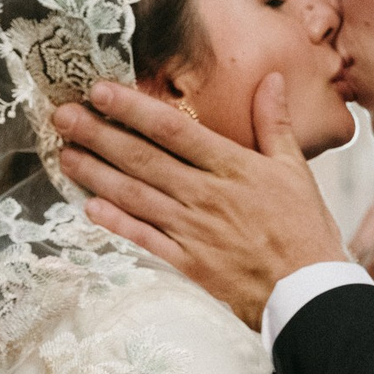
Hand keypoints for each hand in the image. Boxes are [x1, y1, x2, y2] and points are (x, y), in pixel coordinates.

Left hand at [55, 73, 350, 326]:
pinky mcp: (189, 262)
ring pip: (135, 195)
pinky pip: (145, 238)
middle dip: (99, 135)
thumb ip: (275, 124)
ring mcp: (194, 230)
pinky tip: (90, 207)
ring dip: (96, 174)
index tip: (100, 91)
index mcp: (233, 167)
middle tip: (63, 116)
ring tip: (64, 155)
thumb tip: (270, 79)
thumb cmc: (306, 231)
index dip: (133, 108)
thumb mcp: (296, 171)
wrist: (310, 294)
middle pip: (143, 159)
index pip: (173, 129)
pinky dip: (117, 223)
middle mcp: (206, 195)